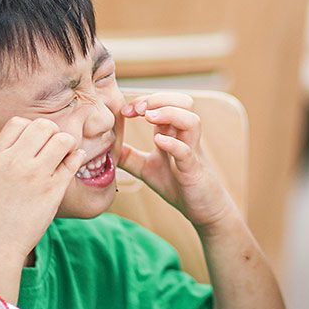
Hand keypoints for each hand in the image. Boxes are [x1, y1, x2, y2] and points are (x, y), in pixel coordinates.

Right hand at [0, 116, 85, 257]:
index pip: (19, 122)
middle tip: (53, 150)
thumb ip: (9, 154)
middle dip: (52, 133)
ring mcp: (36, 175)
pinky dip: (78, 158)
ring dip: (68, 145)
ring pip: (63, 139)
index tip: (34, 145)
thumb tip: (36, 137)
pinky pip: (74, 161)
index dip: (30, 129)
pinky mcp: (54, 190)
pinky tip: (73, 163)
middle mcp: (17, 161)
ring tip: (64, 157)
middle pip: (44, 125)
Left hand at [117, 93, 235, 227]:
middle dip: (159, 99)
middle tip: (137, 109)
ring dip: (169, 113)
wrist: (201, 209)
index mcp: (174, 132)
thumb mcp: (147, 168)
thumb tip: (106, 147)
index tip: (125, 111)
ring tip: (148, 117)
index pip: (165, 102)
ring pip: (192, 120)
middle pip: (184, 102)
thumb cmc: (177, 185)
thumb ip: (129, 156)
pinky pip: (186, 151)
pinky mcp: (193, 170)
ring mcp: (192, 151)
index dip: (145, 100)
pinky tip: (157, 141)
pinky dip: (173, 143)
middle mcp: (185, 137)